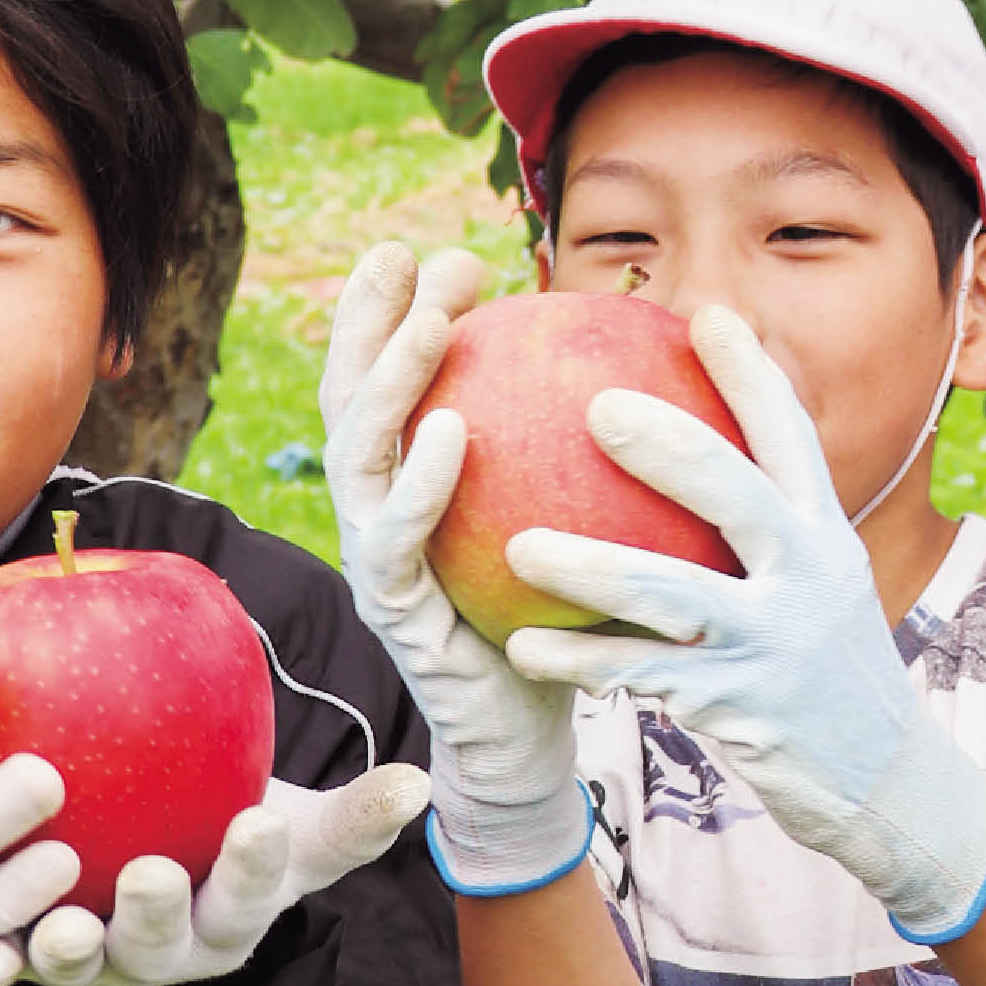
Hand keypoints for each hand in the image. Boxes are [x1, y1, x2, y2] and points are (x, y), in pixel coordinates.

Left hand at [0, 766, 428, 985]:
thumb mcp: (298, 831)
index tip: (256, 823)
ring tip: (57, 927)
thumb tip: (418, 782)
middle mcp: (168, 951)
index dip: (256, 865)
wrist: (163, 865)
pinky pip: (9, 967)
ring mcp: (99, 962)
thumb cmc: (233, 833)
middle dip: (157, 914)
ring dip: (67, 951)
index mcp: (235, 916)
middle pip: (165, 940)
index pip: (254, 891)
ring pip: (86, 964)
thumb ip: (355, 815)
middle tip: (152, 875)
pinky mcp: (33, 961)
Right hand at [319, 243, 591, 895]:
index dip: (394, 311)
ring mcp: (376, 566)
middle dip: (371, 320)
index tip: (433, 250)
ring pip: (360, 458)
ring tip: (430, 322)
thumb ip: (571, 445)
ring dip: (389, 383)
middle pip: (350, 400)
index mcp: (410, 485)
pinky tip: (453, 430)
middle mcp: (377, 516)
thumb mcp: (568, 513)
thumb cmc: (559, 617)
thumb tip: (635, 352)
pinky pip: (397, 543)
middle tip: (412, 255)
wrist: (536, 735)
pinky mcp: (396, 617)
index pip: (389, 380)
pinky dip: (420, 482)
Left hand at [504, 304, 985, 945]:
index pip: (791, 437)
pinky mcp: (742, 708)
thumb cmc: (827, 675)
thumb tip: (690, 462)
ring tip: (521, 547)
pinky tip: (521, 648)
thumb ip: (769, 533)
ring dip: (591, 568)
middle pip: (738, 495)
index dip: (751, 373)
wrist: (886, 786)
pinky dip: (580, 662)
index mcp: (827, 535)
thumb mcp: (819, 588)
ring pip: (674, 594)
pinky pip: (643, 677)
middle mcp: (810, 576)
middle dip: (670, 445)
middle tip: (595, 405)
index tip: (705, 315)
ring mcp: (777, 644)